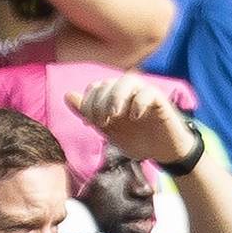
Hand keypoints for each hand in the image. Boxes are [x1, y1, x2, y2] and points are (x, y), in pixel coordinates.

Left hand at [69, 75, 197, 166]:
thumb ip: (89, 114)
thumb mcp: (108, 130)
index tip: (89, 123)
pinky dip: (139, 102)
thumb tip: (67, 95)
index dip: (88, 103)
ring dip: (116, 97)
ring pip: (127, 81)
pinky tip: (135, 117)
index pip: (94, 88)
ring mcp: (144, 93)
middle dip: (99, 103)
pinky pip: (148, 92)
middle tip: (102, 123)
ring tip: (114, 115)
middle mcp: (127, 91)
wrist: (164, 151)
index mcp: (113, 96)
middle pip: (107, 84)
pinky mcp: (160, 100)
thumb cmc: (136, 138)